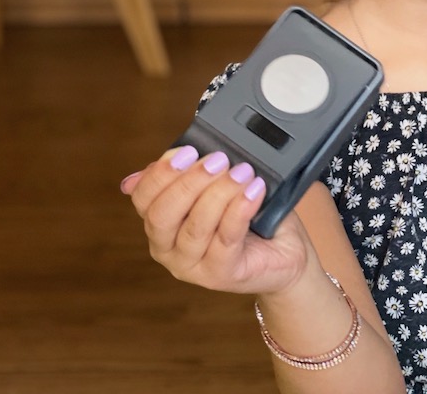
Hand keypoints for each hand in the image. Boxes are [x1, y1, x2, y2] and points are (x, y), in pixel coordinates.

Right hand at [122, 146, 313, 295]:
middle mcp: (168, 249)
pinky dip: (240, 210)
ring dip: (220, 193)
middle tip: (219, 160)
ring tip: (243, 172)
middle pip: (162, 215)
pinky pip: (226, 239)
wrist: (284, 251)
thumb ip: (196, 172)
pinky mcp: (221, 275)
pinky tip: (254, 191)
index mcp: (161, 223)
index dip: (161, 173)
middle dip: (189, 182)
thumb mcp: (220, 188)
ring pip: (196, 227)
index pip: (143, 199)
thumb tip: (170, 154)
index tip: (188, 151)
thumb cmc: (250, 216)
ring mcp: (192, 266)